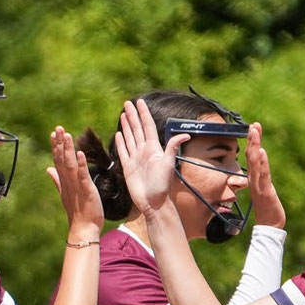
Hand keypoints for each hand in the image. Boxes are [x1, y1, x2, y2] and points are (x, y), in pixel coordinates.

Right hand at [46, 126, 102, 232]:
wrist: (83, 228)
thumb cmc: (77, 211)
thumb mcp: (65, 192)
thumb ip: (57, 179)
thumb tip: (48, 169)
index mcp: (65, 181)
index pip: (59, 160)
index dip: (56, 146)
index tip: (54, 133)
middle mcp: (69, 182)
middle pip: (62, 159)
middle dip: (60, 143)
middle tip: (58, 128)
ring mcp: (76, 186)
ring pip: (70, 165)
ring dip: (68, 150)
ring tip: (67, 135)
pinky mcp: (86, 191)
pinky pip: (83, 176)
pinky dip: (81, 165)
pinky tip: (80, 154)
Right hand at [113, 99, 181, 219]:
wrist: (153, 202)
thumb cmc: (162, 185)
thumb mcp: (168, 164)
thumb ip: (173, 147)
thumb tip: (186, 135)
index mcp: (153, 148)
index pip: (147, 126)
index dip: (143, 113)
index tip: (140, 102)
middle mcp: (144, 151)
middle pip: (137, 129)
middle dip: (133, 115)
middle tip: (127, 103)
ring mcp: (136, 158)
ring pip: (130, 137)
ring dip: (126, 126)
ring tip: (123, 114)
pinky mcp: (128, 167)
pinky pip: (123, 151)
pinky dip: (120, 142)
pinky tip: (118, 134)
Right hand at [245, 122, 284, 229]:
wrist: (269, 226)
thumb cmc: (268, 209)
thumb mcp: (266, 189)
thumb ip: (263, 178)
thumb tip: (263, 167)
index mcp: (254, 178)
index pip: (252, 157)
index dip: (252, 142)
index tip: (253, 128)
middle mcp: (254, 180)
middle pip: (251, 156)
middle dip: (252, 140)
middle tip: (253, 125)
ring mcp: (258, 186)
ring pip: (255, 163)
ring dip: (255, 146)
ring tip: (254, 132)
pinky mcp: (265, 192)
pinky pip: (262, 176)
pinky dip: (262, 163)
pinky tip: (262, 152)